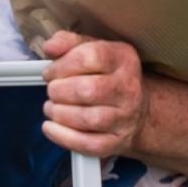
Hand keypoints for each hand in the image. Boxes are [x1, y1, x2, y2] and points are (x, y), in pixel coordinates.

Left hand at [40, 30, 148, 158]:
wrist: (137, 109)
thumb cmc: (106, 76)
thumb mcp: (92, 49)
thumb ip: (68, 42)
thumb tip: (50, 47)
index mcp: (123, 59)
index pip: (90, 57)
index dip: (62, 65)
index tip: (50, 72)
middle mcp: (128, 88)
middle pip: (87, 90)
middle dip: (58, 91)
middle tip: (52, 91)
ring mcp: (125, 118)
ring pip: (87, 119)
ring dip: (59, 113)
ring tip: (51, 107)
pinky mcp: (117, 142)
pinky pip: (87, 144)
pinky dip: (63, 136)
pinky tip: (51, 127)